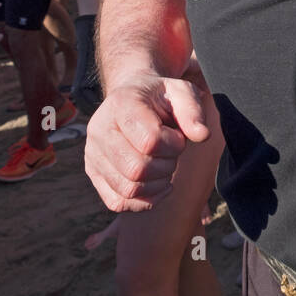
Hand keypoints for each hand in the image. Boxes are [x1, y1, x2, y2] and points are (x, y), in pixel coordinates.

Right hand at [84, 75, 210, 212]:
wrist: (133, 99)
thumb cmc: (160, 97)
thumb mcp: (181, 92)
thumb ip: (193, 111)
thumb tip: (202, 136)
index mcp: (121, 104)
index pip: (150, 141)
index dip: (173, 145)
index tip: (178, 137)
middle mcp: (99, 129)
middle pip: (137, 169)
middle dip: (166, 166)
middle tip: (172, 153)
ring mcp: (93, 153)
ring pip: (128, 189)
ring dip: (157, 184)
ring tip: (163, 164)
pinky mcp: (94, 173)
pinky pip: (118, 202)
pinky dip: (144, 200)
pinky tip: (157, 183)